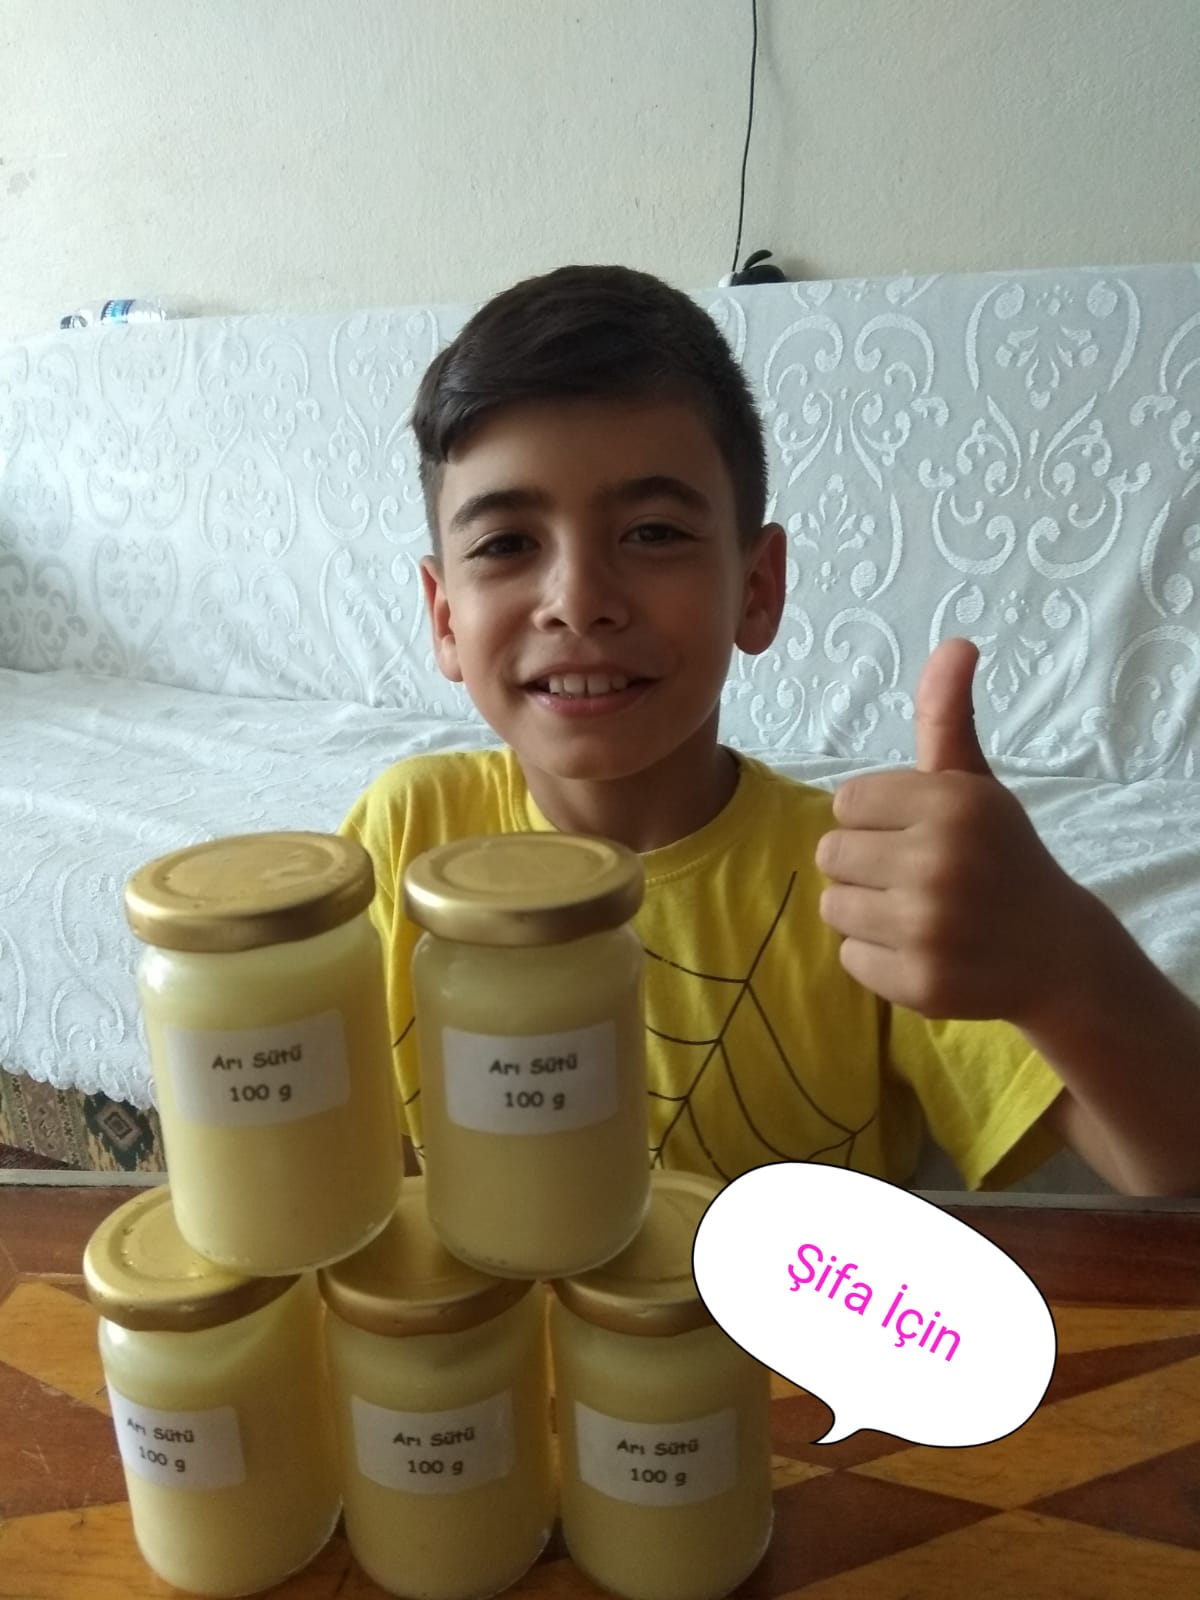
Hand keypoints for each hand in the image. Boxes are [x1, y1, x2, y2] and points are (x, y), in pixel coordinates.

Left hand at [814, 638, 1082, 1022]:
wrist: (1054, 951)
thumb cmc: (999, 855)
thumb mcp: (975, 783)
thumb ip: (947, 716)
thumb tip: (954, 643)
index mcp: (950, 803)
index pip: (845, 802)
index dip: (874, 818)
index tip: (913, 832)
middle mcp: (939, 863)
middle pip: (830, 854)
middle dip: (864, 863)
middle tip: (914, 875)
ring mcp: (928, 928)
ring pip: (832, 906)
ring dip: (864, 910)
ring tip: (915, 911)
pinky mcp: (919, 983)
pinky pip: (849, 957)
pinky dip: (876, 956)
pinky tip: (922, 948)